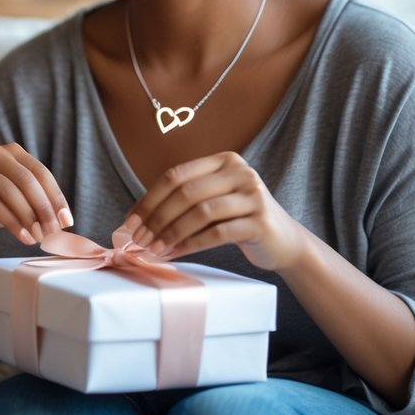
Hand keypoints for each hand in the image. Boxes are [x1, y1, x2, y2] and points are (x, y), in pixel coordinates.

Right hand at [0, 141, 72, 246]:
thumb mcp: (17, 202)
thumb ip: (37, 205)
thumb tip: (65, 223)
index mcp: (11, 151)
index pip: (39, 171)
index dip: (55, 196)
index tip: (66, 221)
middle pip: (26, 179)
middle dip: (43, 208)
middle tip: (53, 232)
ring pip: (8, 189)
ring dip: (27, 216)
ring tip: (37, 237)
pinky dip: (9, 220)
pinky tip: (22, 236)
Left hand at [125, 151, 305, 270]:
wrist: (284, 241)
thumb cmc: (239, 220)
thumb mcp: (215, 200)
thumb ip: (185, 201)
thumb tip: (137, 220)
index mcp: (223, 161)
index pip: (176, 175)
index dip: (149, 199)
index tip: (130, 221)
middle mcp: (240, 172)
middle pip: (186, 192)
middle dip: (156, 217)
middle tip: (138, 239)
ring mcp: (252, 196)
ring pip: (200, 212)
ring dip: (171, 233)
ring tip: (153, 249)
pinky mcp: (260, 222)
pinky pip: (216, 233)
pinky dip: (190, 244)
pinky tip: (174, 254)